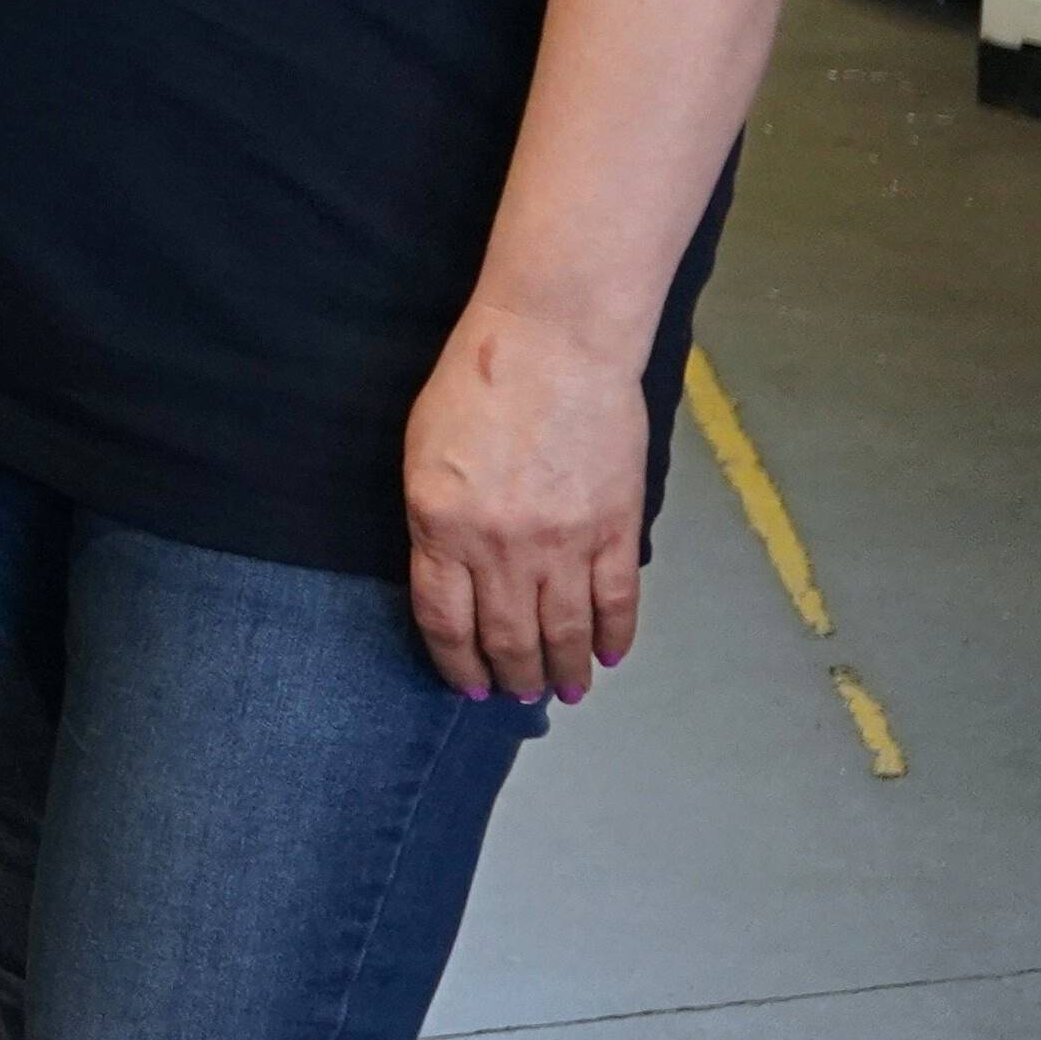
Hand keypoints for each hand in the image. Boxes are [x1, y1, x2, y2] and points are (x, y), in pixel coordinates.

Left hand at [401, 299, 648, 703]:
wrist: (550, 344)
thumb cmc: (476, 384)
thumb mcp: (424, 456)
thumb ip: (436, 523)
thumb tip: (455, 580)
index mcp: (441, 526)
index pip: (446, 622)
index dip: (457, 664)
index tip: (466, 686)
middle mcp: (500, 546)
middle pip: (507, 637)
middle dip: (512, 676)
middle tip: (518, 696)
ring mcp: (563, 541)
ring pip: (564, 631)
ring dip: (566, 669)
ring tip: (567, 690)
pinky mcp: (615, 527)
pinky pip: (617, 601)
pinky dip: (615, 636)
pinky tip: (611, 656)